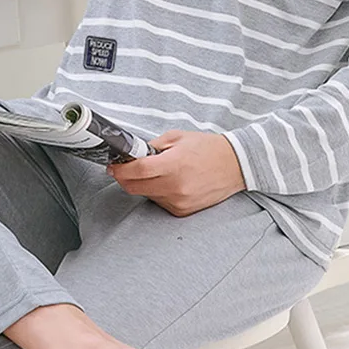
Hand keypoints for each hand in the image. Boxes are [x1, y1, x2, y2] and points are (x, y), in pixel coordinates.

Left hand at [107, 130, 245, 216]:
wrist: (235, 165)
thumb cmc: (208, 148)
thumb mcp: (177, 137)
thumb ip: (153, 145)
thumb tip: (134, 154)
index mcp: (174, 164)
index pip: (138, 170)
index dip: (120, 169)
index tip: (113, 165)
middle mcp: (176, 186)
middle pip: (136, 187)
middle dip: (124, 178)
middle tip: (122, 169)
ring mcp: (180, 201)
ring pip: (146, 196)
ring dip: (142, 185)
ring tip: (153, 172)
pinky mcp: (183, 211)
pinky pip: (160, 202)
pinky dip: (156, 193)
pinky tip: (167, 182)